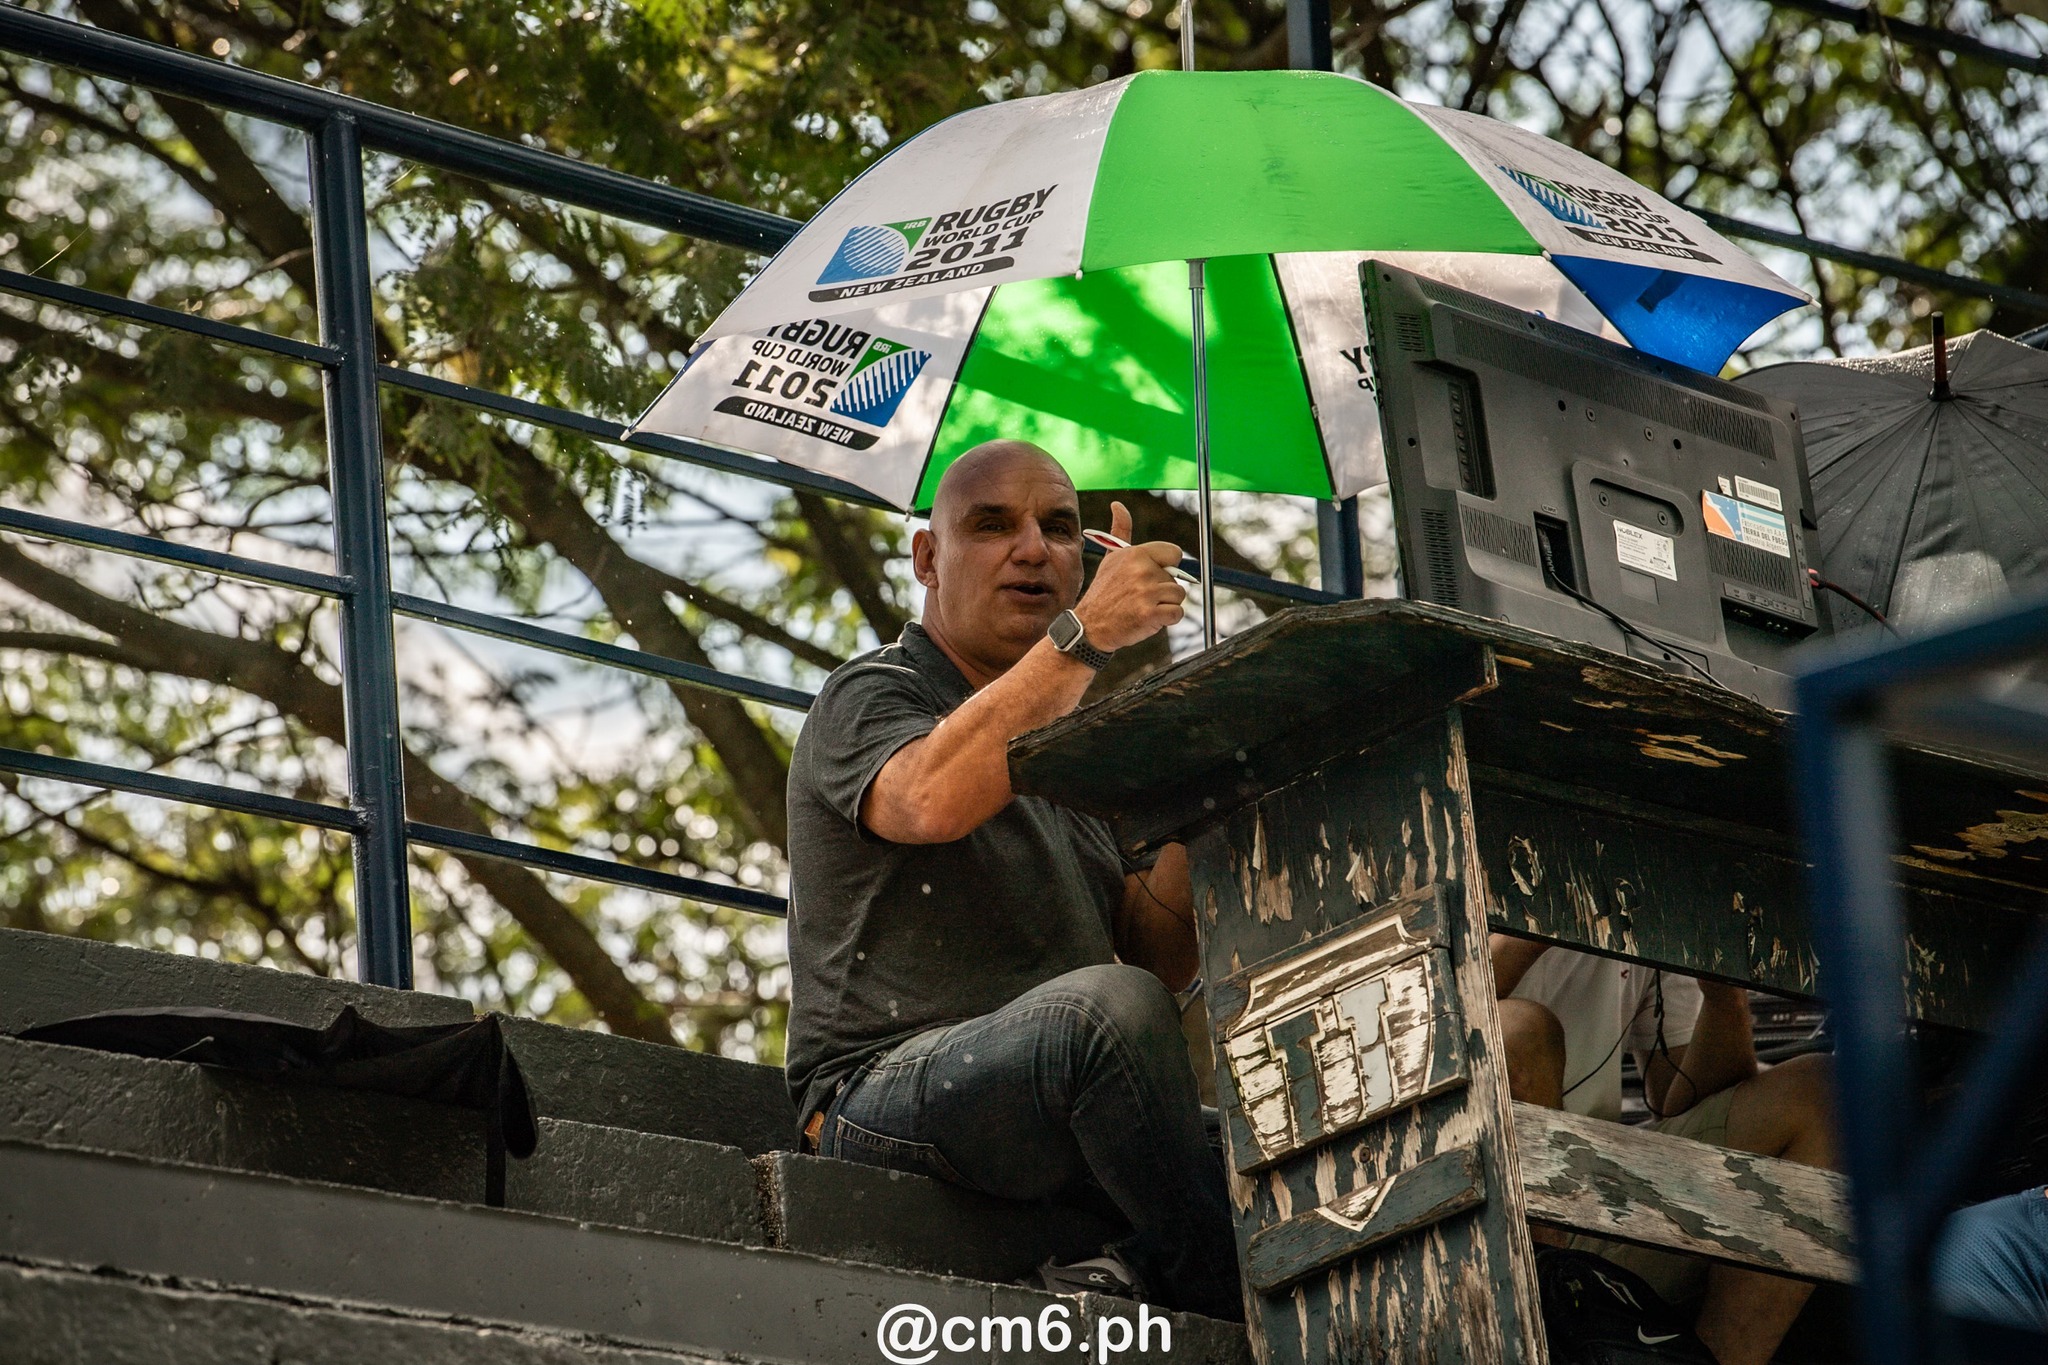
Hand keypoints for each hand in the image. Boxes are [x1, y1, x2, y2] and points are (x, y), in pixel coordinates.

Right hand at [1072, 501, 1185, 650]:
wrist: (1091, 626)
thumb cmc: (1105, 592)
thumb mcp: (1111, 557)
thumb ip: (1120, 530)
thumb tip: (1117, 504)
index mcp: (1136, 554)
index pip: (1174, 553)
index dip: (1166, 567)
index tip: (1151, 576)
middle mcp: (1142, 570)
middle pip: (1176, 578)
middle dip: (1162, 590)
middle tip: (1140, 597)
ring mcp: (1146, 592)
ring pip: (1178, 596)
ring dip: (1166, 605)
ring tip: (1143, 607)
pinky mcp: (1150, 614)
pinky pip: (1177, 614)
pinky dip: (1167, 620)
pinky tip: (1148, 618)